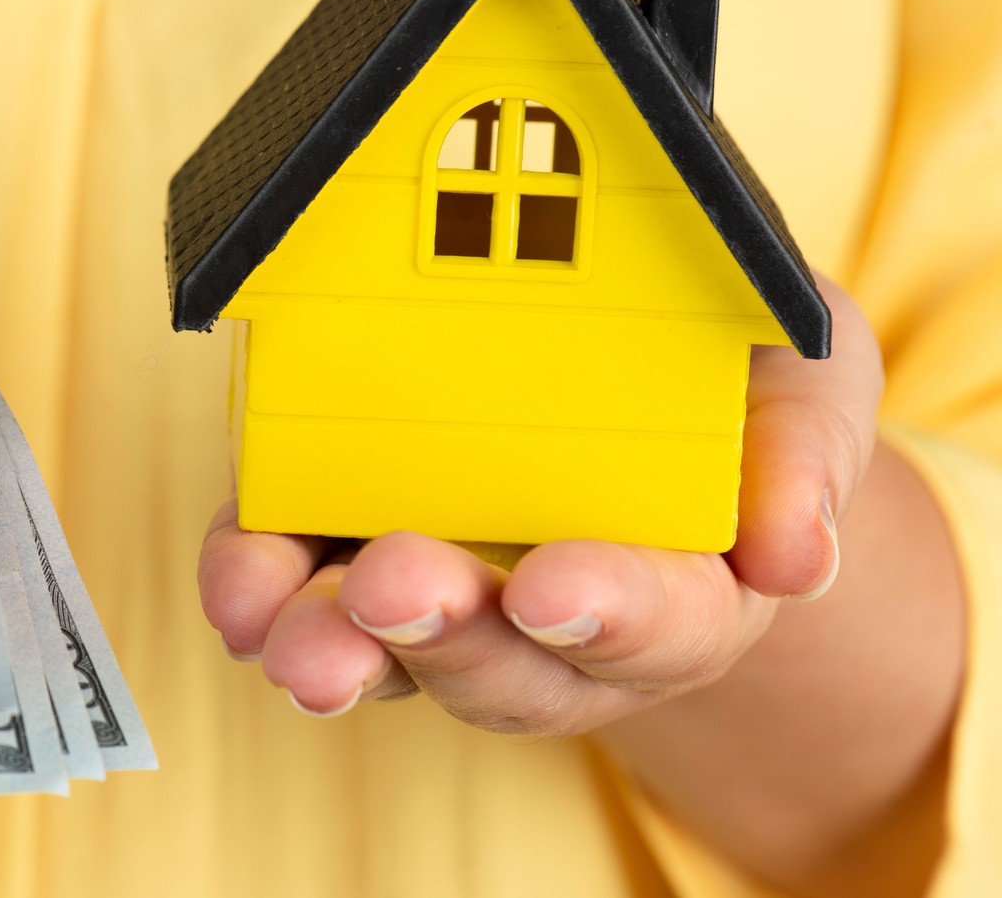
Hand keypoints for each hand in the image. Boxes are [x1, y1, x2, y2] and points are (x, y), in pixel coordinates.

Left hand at [196, 273, 881, 731]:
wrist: (646, 380)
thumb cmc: (735, 382)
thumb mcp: (804, 383)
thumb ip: (804, 453)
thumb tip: (793, 554)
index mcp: (686, 589)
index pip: (658, 622)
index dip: (609, 609)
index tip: (556, 588)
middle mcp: (557, 623)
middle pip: (505, 665)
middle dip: (444, 633)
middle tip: (393, 590)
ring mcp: (449, 595)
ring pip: (388, 652)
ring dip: (337, 647)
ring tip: (293, 637)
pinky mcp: (350, 545)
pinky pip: (299, 584)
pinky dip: (261, 591)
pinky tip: (240, 591)